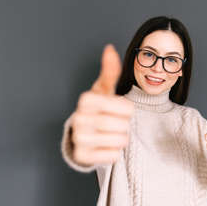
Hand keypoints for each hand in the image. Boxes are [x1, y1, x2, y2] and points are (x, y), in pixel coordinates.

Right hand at [71, 44, 134, 165]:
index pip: (127, 108)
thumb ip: (109, 71)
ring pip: (120, 141)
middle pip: (124, 125)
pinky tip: (104, 145)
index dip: (126, 110)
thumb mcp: (104, 89)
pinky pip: (113, 156)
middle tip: (113, 123)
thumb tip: (110, 49)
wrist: (83, 133)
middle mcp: (79, 118)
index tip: (117, 110)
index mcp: (86, 99)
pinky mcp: (82, 156)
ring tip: (109, 133)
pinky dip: (113, 152)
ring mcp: (79, 138)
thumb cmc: (97, 109)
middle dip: (123, 125)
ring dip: (120, 139)